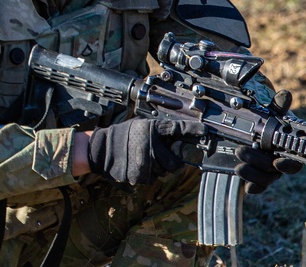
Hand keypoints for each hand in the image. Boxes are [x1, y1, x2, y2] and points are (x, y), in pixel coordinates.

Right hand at [87, 118, 204, 184]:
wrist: (101, 149)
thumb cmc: (123, 135)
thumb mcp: (143, 125)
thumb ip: (161, 131)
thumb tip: (181, 136)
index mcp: (153, 129)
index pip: (178, 128)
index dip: (193, 130)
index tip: (205, 131)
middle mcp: (151, 146)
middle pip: (175, 163)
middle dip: (171, 162)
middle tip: (159, 156)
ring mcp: (145, 163)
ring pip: (163, 173)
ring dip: (158, 169)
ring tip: (144, 158)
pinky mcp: (138, 176)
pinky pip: (150, 180)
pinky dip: (147, 175)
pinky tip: (137, 165)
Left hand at [234, 89, 301, 194]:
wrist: (255, 133)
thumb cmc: (269, 125)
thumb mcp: (271, 114)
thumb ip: (278, 106)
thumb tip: (286, 94)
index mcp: (287, 149)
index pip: (295, 162)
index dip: (288, 165)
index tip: (277, 161)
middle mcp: (280, 163)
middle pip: (274, 170)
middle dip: (258, 162)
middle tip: (240, 151)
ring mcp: (270, 173)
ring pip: (265, 180)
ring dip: (252, 174)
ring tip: (238, 166)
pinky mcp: (258, 180)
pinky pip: (258, 188)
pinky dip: (252, 187)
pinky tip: (245, 185)